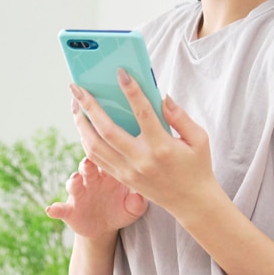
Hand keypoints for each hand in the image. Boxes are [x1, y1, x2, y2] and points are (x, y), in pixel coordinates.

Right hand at [45, 157, 147, 239]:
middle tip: (89, 162)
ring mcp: (79, 193)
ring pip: (73, 184)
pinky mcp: (69, 210)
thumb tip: (139, 197)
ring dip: (73, 181)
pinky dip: (54, 209)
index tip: (110, 150)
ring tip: (74, 180)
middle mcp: (91, 179)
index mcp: (108, 174)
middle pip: (87, 167)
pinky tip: (50, 210)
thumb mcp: (133, 209)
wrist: (105, 227)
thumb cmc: (121, 209)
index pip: (107, 159)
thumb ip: (137, 203)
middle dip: (87, 164)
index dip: (107, 154)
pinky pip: (60, 208)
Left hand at [68, 70, 221, 221]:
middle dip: (89, 105)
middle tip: (77, 87)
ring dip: (81, 123)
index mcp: (162, 147)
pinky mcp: (122, 178)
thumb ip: (180, 117)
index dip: (131, 91)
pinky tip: (83, 124)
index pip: (142, 113)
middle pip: (107, 130)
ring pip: (95, 145)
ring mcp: (128, 171)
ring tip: (75, 104)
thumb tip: (162, 96)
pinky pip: (97, 158)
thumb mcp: (199, 139)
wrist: (191, 202)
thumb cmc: (197, 165)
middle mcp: (141, 160)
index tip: (120, 72)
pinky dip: (86, 140)